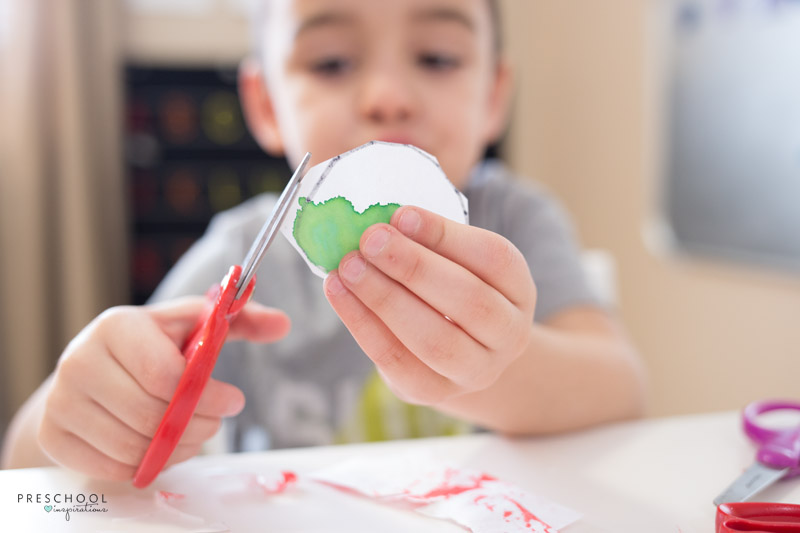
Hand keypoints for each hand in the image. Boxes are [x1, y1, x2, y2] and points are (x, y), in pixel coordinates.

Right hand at [38, 298, 289, 479]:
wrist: (89, 372)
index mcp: (116, 326)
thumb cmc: (152, 346)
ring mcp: (61, 400)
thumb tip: (283, 323)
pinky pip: (112, 467)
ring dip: (176, 448)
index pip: (165, 373)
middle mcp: (79, 360)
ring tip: (191, 432)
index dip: (208, 395)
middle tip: (215, 421)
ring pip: (133, 446)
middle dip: (198, 425)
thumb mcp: (193, 324)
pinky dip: (145, 464)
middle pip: (151, 415)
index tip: (234, 400)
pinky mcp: (52, 435)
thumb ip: (241, 320)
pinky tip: (160, 446)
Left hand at [324, 206, 535, 405]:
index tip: (401, 215)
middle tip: (371, 239)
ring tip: (349, 266)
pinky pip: (397, 361)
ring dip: (385, 298)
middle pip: (469, 301)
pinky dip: (362, 324)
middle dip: (414, 266)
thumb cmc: (450, 290)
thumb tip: (382, 222)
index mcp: (519, 289)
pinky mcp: (434, 392)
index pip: (494, 258)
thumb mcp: (456, 262)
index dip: (447, 235)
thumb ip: (428, 242)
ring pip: (434, 339)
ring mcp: (476, 371)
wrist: (455, 354)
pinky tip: (337, 292)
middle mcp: (509, 335)